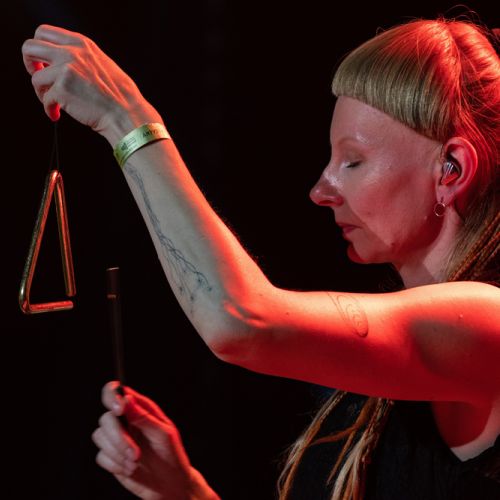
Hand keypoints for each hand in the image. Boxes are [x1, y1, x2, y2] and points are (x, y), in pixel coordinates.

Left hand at [22, 25, 160, 142]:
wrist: (126, 114)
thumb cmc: (120, 95)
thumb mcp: (102, 63)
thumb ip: (81, 57)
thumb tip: (60, 62)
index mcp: (81, 44)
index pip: (44, 32)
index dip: (39, 49)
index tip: (43, 63)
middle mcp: (70, 53)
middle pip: (30, 47)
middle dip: (30, 64)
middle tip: (39, 78)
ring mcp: (65, 71)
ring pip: (36, 78)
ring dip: (42, 92)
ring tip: (54, 103)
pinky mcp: (61, 90)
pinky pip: (45, 100)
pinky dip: (50, 109)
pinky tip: (57, 114)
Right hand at [92, 382, 218, 499]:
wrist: (169, 484)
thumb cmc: (171, 454)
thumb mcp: (163, 433)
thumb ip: (143, 417)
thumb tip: (126, 399)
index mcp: (140, 409)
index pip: (117, 391)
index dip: (112, 396)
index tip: (119, 410)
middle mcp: (126, 421)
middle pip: (106, 418)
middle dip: (118, 437)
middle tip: (135, 453)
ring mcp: (117, 438)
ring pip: (100, 436)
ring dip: (118, 453)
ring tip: (136, 462)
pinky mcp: (111, 456)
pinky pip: (100, 456)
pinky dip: (115, 464)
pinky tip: (130, 469)